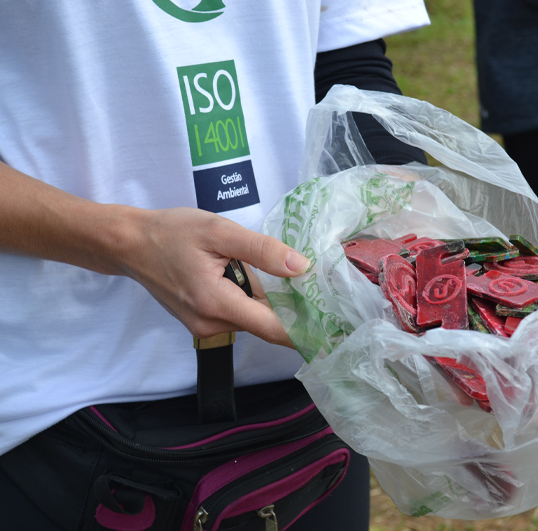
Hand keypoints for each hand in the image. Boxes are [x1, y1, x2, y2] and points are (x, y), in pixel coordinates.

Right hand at [120, 207, 307, 347]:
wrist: (130, 244)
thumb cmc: (171, 233)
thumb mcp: (219, 232)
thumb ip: (261, 250)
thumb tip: (301, 267)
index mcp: (216, 304)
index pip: (272, 328)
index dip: (304, 330)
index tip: (332, 329)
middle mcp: (211, 324)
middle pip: (265, 322)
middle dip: (290, 306)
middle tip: (316, 284)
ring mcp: (205, 327)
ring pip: (252, 317)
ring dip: (268, 300)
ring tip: (283, 273)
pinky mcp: (202, 321)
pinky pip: (238, 313)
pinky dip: (250, 299)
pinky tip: (252, 276)